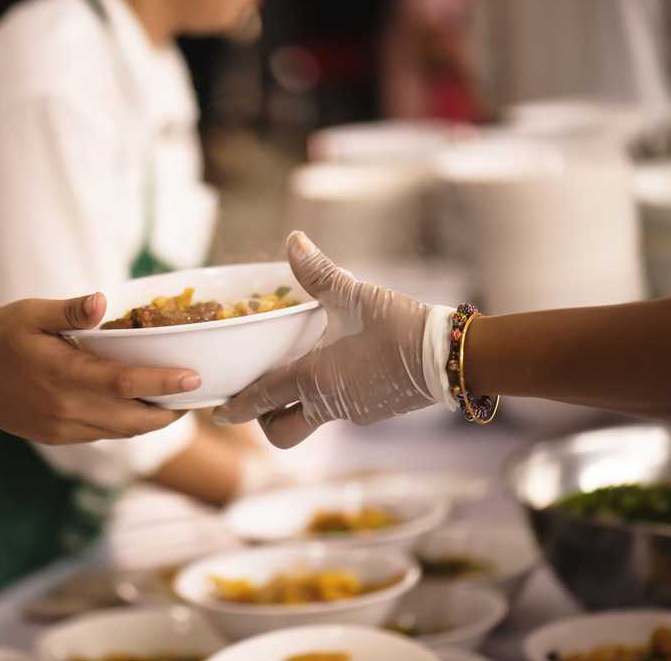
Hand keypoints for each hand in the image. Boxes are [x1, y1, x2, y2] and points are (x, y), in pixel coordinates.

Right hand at [0, 293, 200, 444]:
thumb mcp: (28, 313)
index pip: (124, 383)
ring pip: (122, 432)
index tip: (195, 377)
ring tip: (177, 402)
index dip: (163, 383)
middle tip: (197, 392)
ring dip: (153, 421)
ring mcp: (63, 427)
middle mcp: (67, 408)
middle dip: (171, 410)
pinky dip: (128, 425)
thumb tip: (102, 301)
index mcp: (63, 375)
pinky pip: (104, 434)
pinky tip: (139, 408)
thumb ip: (68, 310)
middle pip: (134, 419)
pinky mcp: (59, 437)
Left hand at [215, 232, 433, 447]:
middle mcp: (328, 404)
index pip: (262, 399)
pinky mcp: (375, 412)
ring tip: (301, 372)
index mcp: (313, 379)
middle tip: (262, 397)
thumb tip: (293, 239)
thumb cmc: (399, 326)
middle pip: (282, 432)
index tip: (218, 414)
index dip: (236, 408)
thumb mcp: (354, 295)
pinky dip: (329, 397)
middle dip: (265, 421)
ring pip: (312, 420)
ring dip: (299, 406)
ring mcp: (353, 413)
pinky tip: (341, 367)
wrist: (453, 356)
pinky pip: (340, 410)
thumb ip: (318, 271)